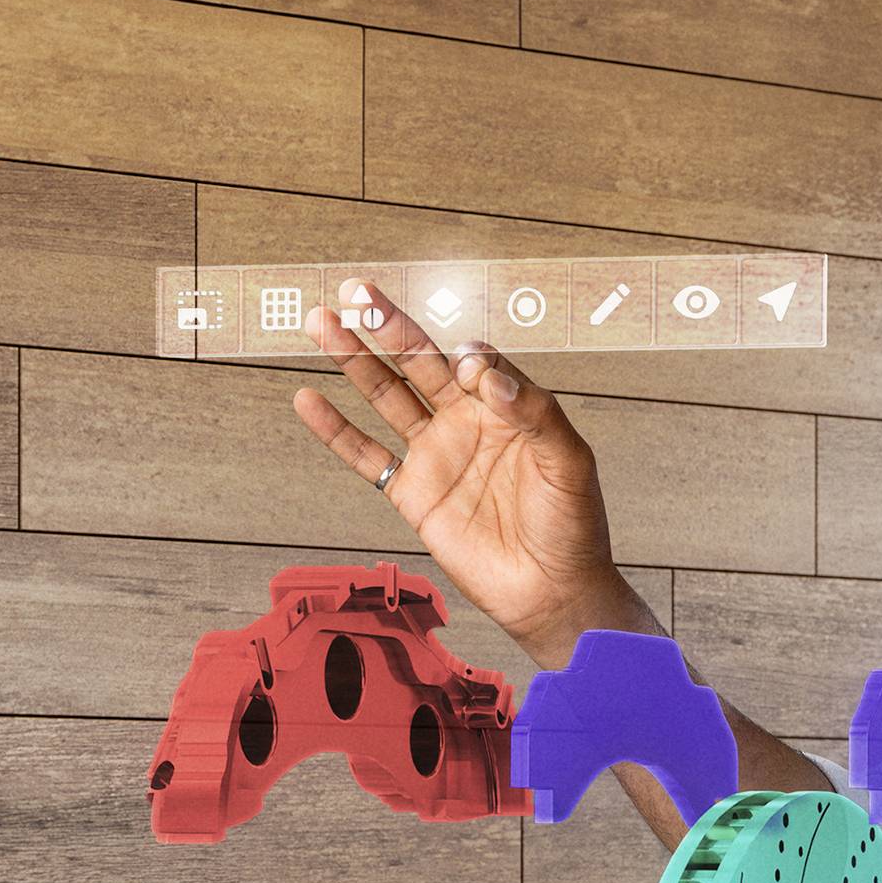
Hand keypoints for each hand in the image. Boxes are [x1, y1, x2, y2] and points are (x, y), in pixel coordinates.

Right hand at [289, 278, 645, 664]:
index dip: (464, 354)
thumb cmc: (573, 526)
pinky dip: (335, 429)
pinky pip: (366, 456)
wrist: (553, 592)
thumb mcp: (569, 462)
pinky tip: (308, 399)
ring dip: (353, 359)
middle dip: (386, 326)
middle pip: (418, 361)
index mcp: (507, 407)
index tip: (465, 367)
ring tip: (322, 321)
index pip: (472, 359)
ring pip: (386, 395)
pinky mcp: (412, 494)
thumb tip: (484, 372)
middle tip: (355, 291)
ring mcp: (436, 455)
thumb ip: (534, 412)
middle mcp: (466, 422)